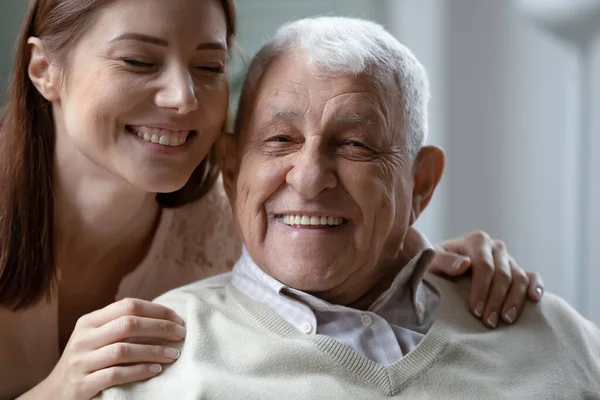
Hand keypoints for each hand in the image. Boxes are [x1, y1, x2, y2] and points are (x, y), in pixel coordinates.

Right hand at [30, 298, 184, 399]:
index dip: (157, 310)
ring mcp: (81, 361)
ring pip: (123, 350)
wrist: (54, 393)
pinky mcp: (83, 384)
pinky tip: (156, 370)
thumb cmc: (87, 360)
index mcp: (90, 321)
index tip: (178, 318)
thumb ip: (120, 324)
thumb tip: (163, 316)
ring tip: (174, 354)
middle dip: (160, 328)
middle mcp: (84, 338)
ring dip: (154, 351)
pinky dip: (139, 371)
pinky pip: (116, 374)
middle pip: (128, 324)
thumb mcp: (96, 337)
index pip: (128, 305)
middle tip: (181, 334)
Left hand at [430, 231, 543, 328]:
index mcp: (477, 241)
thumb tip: (465, 264)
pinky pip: (532, 276)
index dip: (482, 290)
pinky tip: (534, 300)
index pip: (485, 266)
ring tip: (506, 320)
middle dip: (496, 300)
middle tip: (488, 322)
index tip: (475, 311)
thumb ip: (444, 260)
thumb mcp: (432, 261)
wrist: (443, 268)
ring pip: (519, 278)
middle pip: (503, 275)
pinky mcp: (518, 270)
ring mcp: (509, 259)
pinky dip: (536, 287)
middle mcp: (496, 247)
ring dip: (514, 301)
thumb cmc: (437, 266)